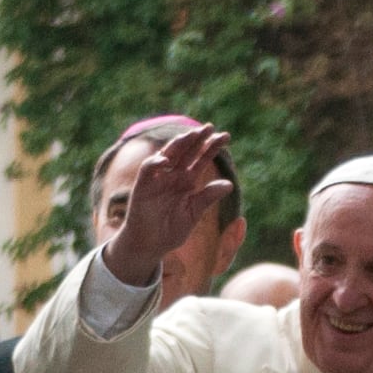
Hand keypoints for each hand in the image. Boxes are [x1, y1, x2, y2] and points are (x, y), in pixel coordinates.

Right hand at [101, 123, 233, 289]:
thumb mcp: (193, 213)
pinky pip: (148, 169)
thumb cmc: (170, 231)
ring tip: (192, 135)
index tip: (226, 136)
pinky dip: (156, 163)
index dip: (212, 147)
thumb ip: (208, 197)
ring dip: (179, 144)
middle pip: (187, 152)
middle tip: (210, 127)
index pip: (201, 159)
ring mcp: (158, 179)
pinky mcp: (142, 186)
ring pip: (168, 154)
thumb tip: (230, 184)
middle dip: (197, 139)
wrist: (149, 246)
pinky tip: (167, 160)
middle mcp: (173, 176)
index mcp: (187, 181)